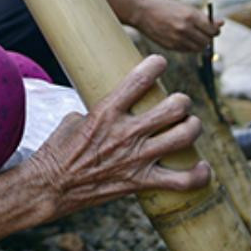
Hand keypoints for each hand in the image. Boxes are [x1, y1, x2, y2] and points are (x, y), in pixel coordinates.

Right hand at [25, 55, 210, 217]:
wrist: (49, 187)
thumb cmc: (57, 152)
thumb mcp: (73, 120)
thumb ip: (98, 112)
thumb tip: (113, 108)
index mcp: (105, 112)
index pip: (139, 79)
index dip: (156, 65)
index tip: (159, 63)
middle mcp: (125, 133)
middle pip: (174, 107)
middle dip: (182, 102)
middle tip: (178, 104)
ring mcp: (136, 159)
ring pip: (184, 136)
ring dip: (192, 127)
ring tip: (188, 126)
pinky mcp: (140, 183)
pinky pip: (182, 181)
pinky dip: (198, 174)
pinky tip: (201, 167)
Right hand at [133, 0, 222, 51]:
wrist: (142, 13)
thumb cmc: (165, 7)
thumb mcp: (185, 7)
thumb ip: (203, 17)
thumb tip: (222, 23)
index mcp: (190, 16)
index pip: (212, 30)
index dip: (215, 30)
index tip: (213, 29)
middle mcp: (185, 28)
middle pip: (207, 40)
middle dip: (208, 37)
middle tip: (204, 33)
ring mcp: (177, 39)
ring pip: (198, 48)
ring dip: (200, 44)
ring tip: (194, 36)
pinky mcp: (170, 46)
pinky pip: (187, 50)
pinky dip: (190, 46)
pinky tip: (184, 39)